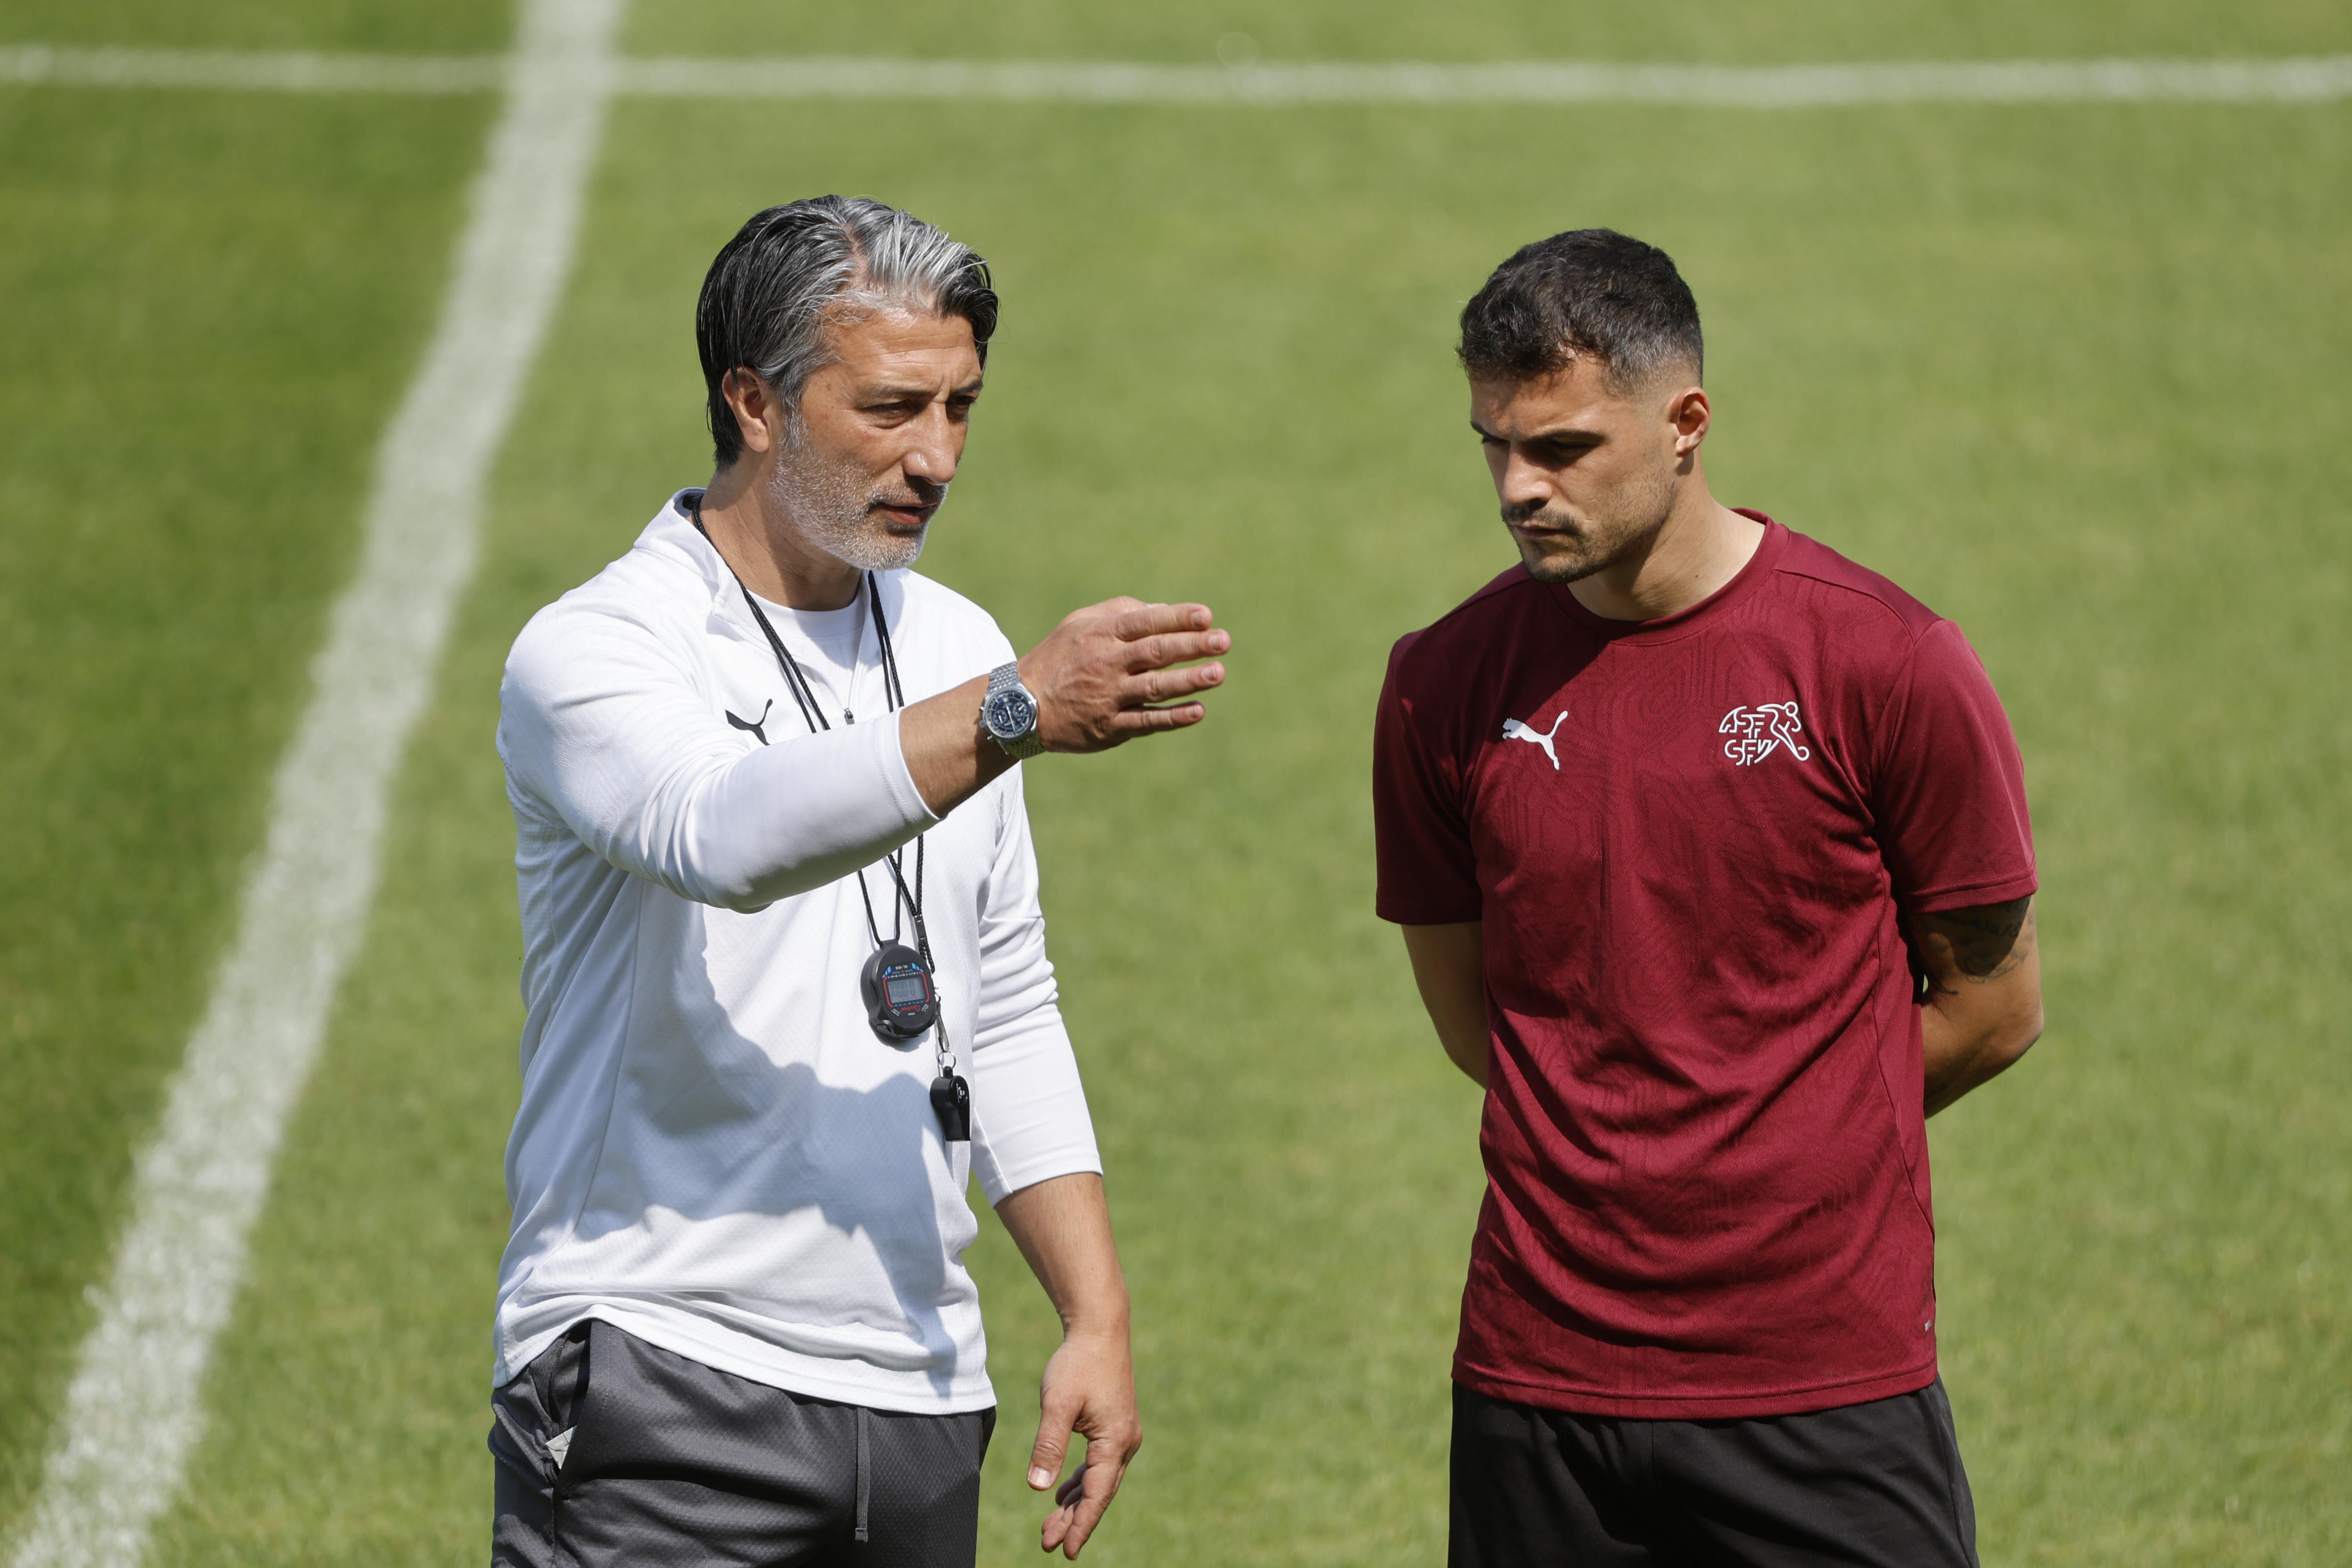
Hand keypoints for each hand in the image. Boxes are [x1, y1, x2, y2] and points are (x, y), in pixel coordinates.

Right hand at [1019, 599, 1229, 752]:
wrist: (1021, 705)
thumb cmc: (1059, 657)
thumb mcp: (1079, 623)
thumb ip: (1121, 611)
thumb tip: (1164, 610)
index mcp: (1100, 634)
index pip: (1145, 622)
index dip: (1177, 618)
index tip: (1206, 616)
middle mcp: (1105, 664)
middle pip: (1154, 652)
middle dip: (1191, 646)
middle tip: (1223, 641)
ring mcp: (1107, 697)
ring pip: (1154, 688)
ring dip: (1188, 680)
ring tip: (1218, 673)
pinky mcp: (1109, 727)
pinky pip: (1146, 721)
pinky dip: (1173, 717)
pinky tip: (1198, 710)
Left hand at [1026, 1329, 1141, 1558]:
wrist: (1100, 1328)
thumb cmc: (1079, 1363)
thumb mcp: (1058, 1405)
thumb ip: (1048, 1446)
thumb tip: (1038, 1487)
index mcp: (1115, 1441)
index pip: (1097, 1494)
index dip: (1081, 1525)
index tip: (1065, 1551)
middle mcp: (1125, 1442)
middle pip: (1099, 1492)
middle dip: (1075, 1520)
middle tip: (1048, 1544)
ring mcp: (1122, 1434)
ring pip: (1099, 1480)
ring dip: (1077, 1502)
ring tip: (1052, 1526)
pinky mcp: (1114, 1425)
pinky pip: (1099, 1464)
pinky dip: (1082, 1481)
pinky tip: (1064, 1492)